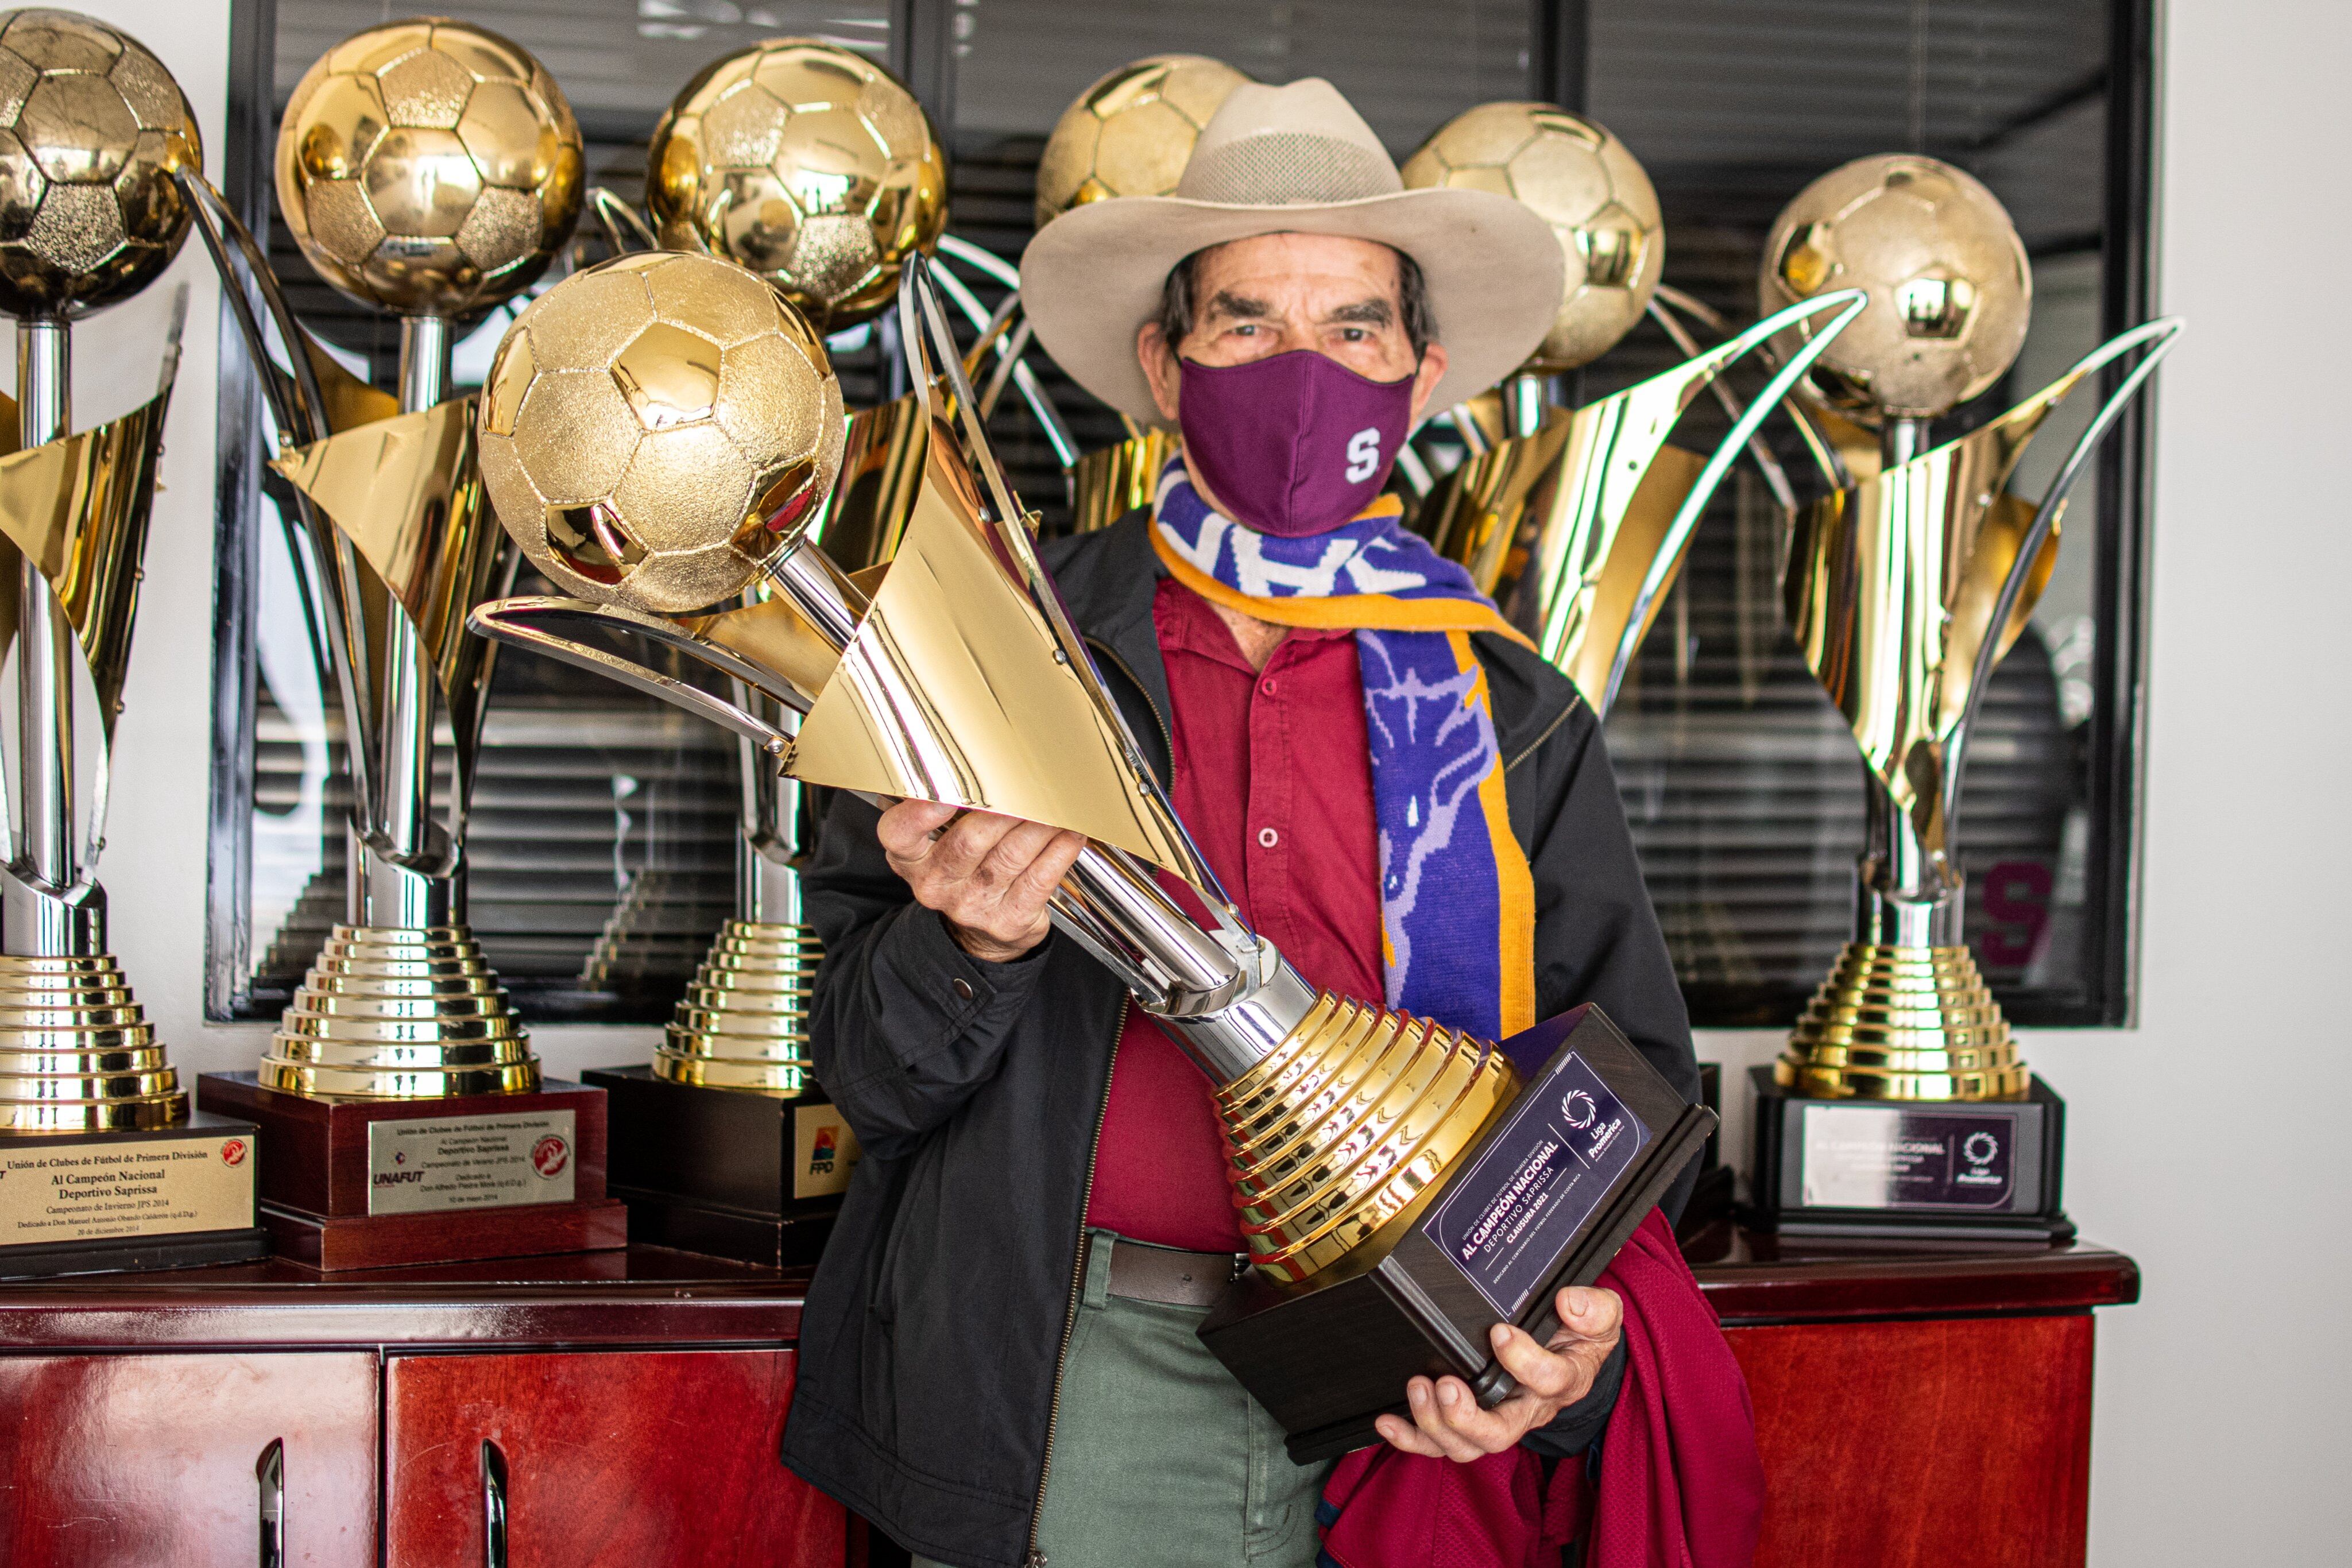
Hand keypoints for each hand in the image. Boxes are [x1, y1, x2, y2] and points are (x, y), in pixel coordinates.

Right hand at [876, 800, 1086, 963]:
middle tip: (1032, 785)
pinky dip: (1059, 852)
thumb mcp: (936, 843)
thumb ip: (946, 805)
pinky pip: (1039, 880)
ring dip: (1040, 825)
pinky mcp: (1007, 920)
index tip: (948, 792)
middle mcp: (936, 883)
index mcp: (910, 858)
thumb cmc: (963, 871)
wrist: (979, 934)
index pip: (900, 834)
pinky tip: (1070, 834)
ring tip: (1058, 804)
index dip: (921, 813)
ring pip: (1011, 855)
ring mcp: (971, 905)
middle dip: (1007, 810)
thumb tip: (979, 760)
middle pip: (969, 840)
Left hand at [1374, 1286, 1624, 1461]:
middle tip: (1446, 1384)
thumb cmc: (1580, 1333)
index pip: (1549, 1380)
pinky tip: (1387, 1422)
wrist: (1572, 1354)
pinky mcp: (1468, 1423)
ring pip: (1466, 1446)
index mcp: (1562, 1379)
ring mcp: (1497, 1419)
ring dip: (1435, 1423)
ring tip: (1419, 1387)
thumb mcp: (1601, 1315)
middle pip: (1499, 1433)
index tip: (1500, 1332)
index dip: (1524, 1361)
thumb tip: (1569, 1302)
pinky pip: (1438, 1443)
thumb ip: (1594, 1307)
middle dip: (1467, 1416)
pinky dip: (1410, 1438)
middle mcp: (1528, 1409)